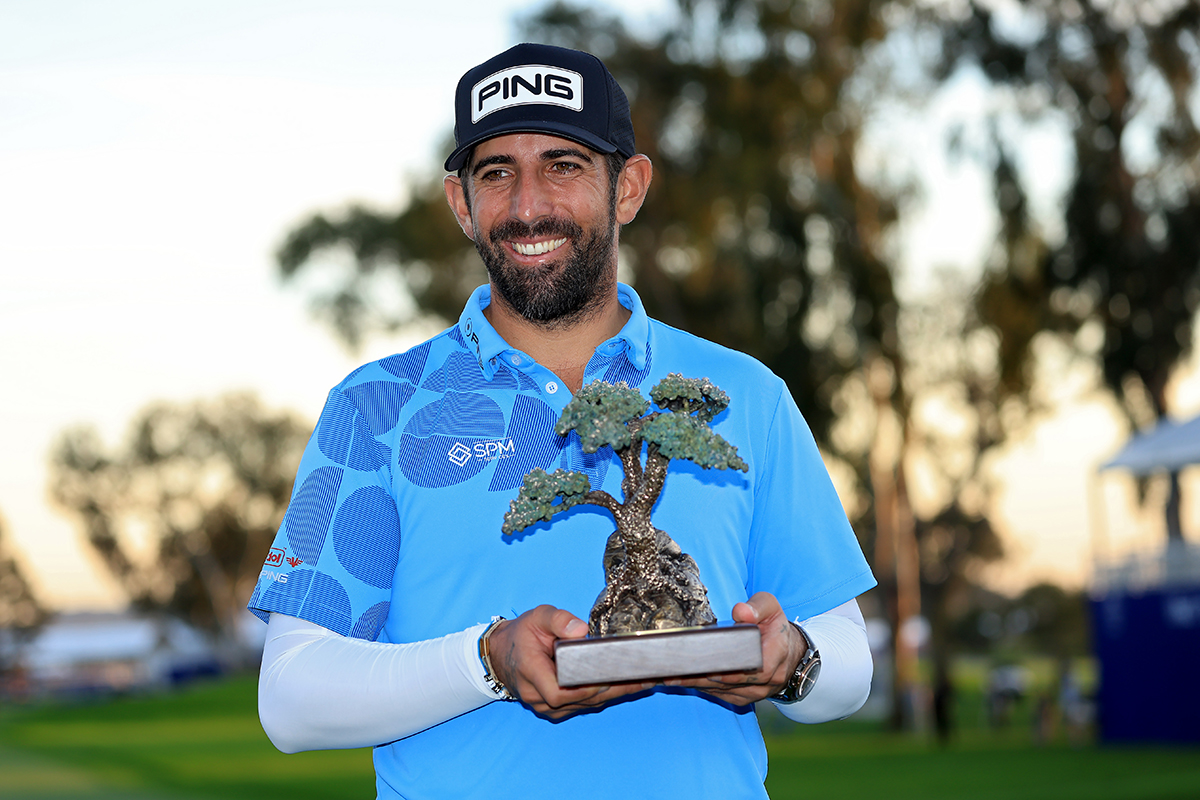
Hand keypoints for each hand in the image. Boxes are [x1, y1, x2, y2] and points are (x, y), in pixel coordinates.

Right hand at [486, 605, 651, 718]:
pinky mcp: (554, 709)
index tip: (613, 676)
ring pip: (584, 705)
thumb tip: (580, 631)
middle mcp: (537, 696)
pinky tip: (625, 687)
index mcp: (531, 672)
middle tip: (643, 678)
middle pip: (580, 700)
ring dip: (614, 695)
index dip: (587, 687)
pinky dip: (603, 696)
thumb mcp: (537, 616)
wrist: (502, 653)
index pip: (560, 692)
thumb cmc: (521, 634)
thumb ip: (558, 620)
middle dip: (613, 690)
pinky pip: (582, 705)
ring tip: (643, 682)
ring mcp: (544, 706)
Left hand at [666, 592, 805, 705]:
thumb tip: (741, 612)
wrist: (786, 648)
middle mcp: (770, 678)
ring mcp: (758, 691)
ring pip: (726, 692)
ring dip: (699, 686)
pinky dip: (704, 690)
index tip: (709, 670)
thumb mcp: (769, 607)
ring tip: (673, 678)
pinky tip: (684, 682)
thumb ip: (757, 606)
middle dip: (705, 679)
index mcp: (777, 654)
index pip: (756, 670)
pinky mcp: (745, 697)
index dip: (733, 672)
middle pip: (734, 683)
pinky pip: (724, 696)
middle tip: (677, 673)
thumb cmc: (773, 625)